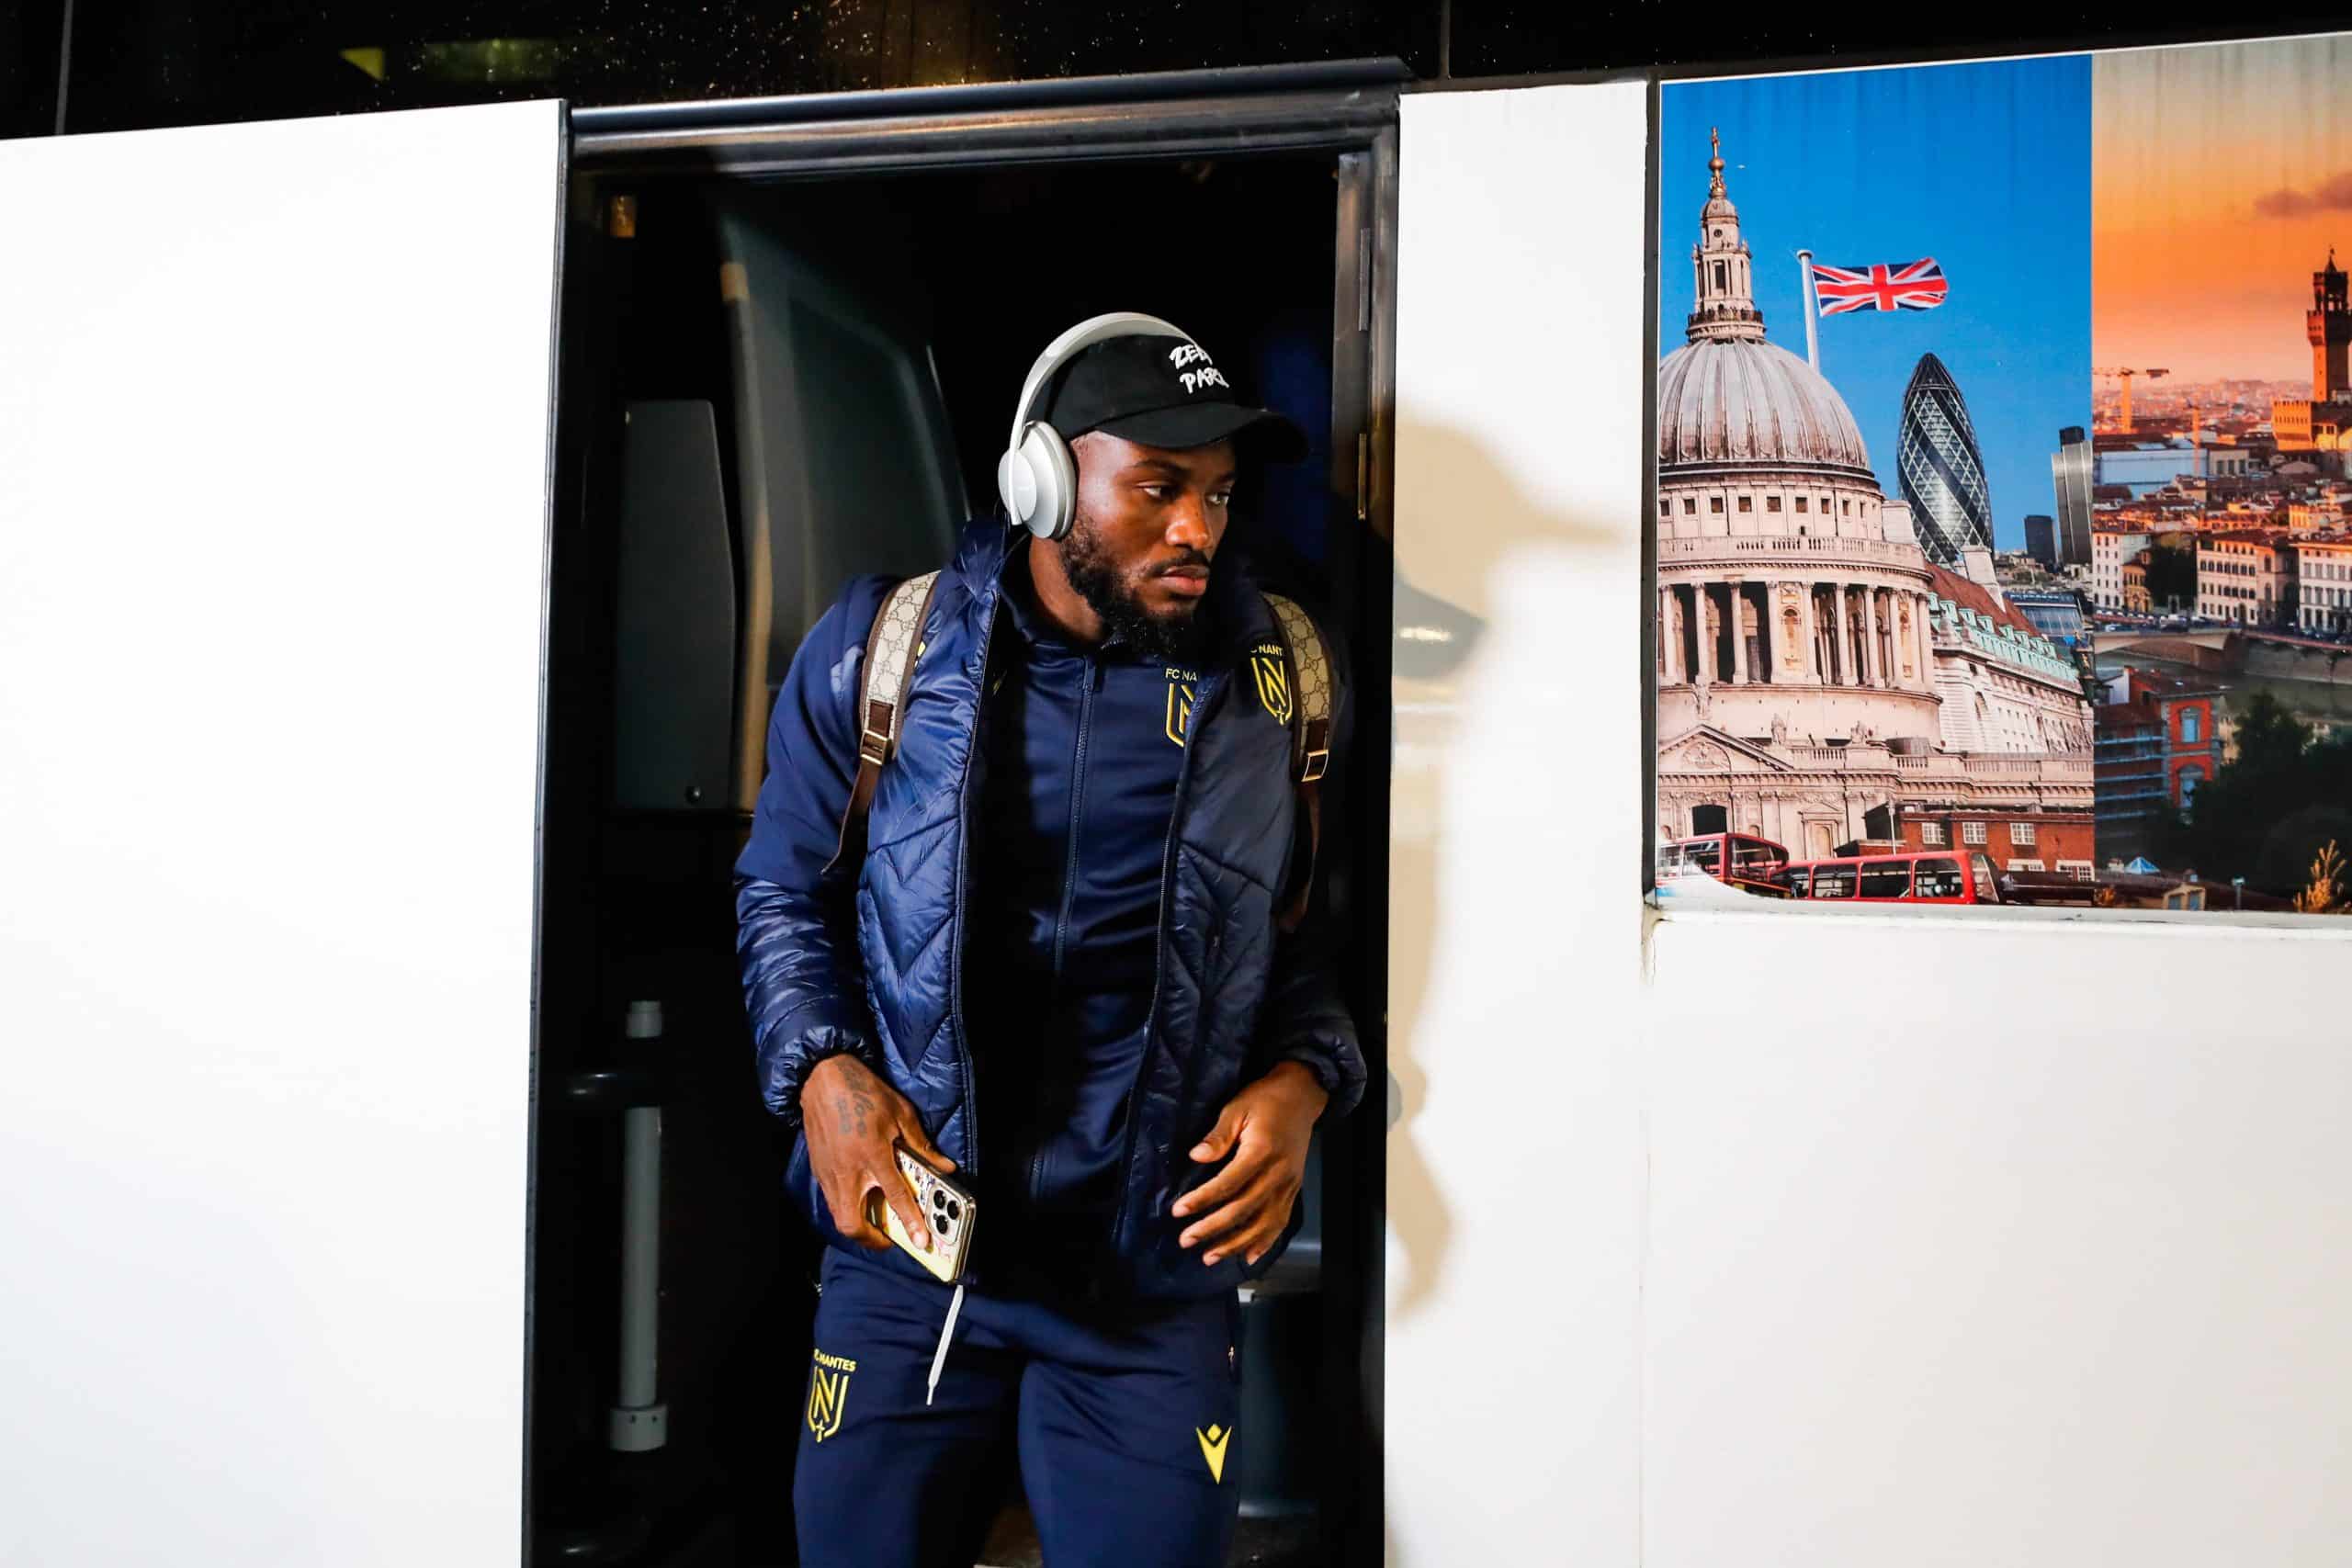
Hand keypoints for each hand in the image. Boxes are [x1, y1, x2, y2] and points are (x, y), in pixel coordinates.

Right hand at [801, 1054, 954, 1251]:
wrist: (823, 1077)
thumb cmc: (864, 1092)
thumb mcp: (900, 1113)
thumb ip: (921, 1145)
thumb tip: (945, 1165)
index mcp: (872, 1154)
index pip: (895, 1196)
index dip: (910, 1221)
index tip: (921, 1240)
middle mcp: (847, 1169)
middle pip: (852, 1222)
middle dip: (872, 1239)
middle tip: (890, 1238)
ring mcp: (828, 1172)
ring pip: (838, 1215)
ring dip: (858, 1225)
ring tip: (876, 1223)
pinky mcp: (818, 1168)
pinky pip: (831, 1199)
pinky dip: (846, 1207)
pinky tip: (859, 1198)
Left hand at [1170, 1062, 1327, 1267]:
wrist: (1301, 1096)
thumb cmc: (1265, 1100)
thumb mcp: (1237, 1108)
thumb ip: (1217, 1136)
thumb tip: (1195, 1156)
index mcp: (1261, 1152)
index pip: (1227, 1183)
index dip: (1202, 1200)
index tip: (1178, 1211)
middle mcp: (1278, 1173)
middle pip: (1243, 1209)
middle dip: (1212, 1228)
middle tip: (1186, 1240)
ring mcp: (1289, 1184)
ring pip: (1262, 1223)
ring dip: (1235, 1243)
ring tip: (1210, 1257)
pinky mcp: (1294, 1189)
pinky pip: (1281, 1222)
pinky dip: (1265, 1242)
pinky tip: (1249, 1256)